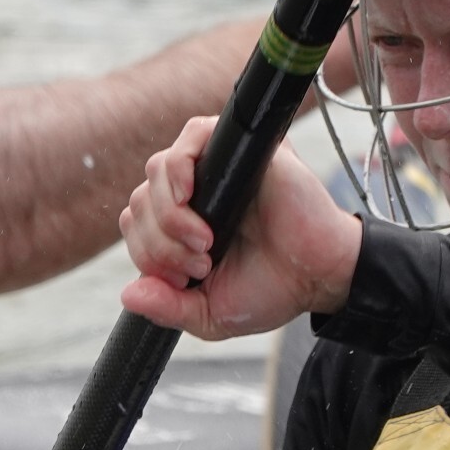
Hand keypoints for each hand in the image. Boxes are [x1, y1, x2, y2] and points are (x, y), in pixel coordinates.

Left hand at [120, 116, 361, 339]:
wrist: (321, 274)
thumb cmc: (272, 289)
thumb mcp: (209, 313)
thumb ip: (167, 308)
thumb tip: (128, 294)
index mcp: (183, 223)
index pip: (136, 222)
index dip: (148, 253)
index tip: (185, 279)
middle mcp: (196, 190)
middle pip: (141, 198)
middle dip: (160, 243)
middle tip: (200, 266)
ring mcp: (216, 166)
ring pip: (158, 169)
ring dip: (169, 215)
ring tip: (205, 243)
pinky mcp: (241, 147)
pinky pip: (192, 135)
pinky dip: (178, 169)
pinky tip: (190, 201)